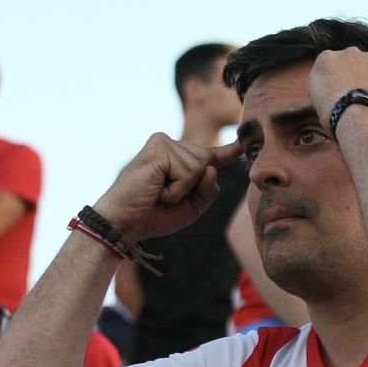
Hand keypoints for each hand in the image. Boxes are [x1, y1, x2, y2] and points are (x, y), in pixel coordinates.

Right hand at [92, 134, 240, 242]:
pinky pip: (188, 173)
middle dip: (192, 188)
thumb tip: (212, 168)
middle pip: (208, 162)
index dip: (228, 151)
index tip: (244, 144)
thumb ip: (208, 190)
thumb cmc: (152, 216)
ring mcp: (164, 143)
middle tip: (162, 196)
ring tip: (157, 193)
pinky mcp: (160, 148)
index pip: (207, 154)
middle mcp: (170, 145)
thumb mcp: (190, 208)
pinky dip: (175, 190)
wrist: (122, 223)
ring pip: (200, 167)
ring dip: (181, 190)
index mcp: (176, 157)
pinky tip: (156, 190)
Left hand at [306, 48, 367, 140]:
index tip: (366, 113)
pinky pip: (321, 67)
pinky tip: (326, 97)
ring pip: (338, 71)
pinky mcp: (328, 57)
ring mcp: (350, 54)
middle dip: (352, 90)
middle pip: (355, 74)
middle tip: (349, 113)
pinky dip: (321, 82)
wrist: (359, 120)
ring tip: (337, 107)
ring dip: (336, 86)